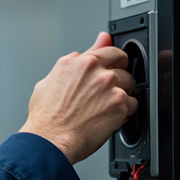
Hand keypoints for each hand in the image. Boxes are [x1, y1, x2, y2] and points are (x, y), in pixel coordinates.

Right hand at [20, 32, 137, 163]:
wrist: (50, 139)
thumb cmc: (46, 116)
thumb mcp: (51, 80)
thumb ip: (79, 58)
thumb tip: (101, 39)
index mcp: (77, 62)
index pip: (108, 50)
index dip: (111, 62)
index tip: (112, 67)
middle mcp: (94, 70)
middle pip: (122, 67)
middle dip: (117, 79)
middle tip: (103, 94)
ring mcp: (108, 86)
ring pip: (129, 85)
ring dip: (121, 96)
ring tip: (102, 108)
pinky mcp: (119, 103)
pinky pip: (132, 105)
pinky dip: (124, 113)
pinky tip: (107, 118)